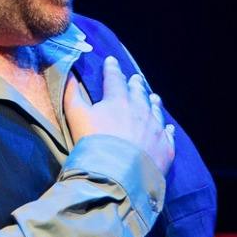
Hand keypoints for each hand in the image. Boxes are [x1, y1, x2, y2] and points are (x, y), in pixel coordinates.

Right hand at [68, 46, 175, 174]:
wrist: (117, 175)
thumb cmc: (94, 143)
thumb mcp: (77, 116)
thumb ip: (72, 94)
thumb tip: (68, 74)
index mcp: (118, 100)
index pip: (114, 79)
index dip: (111, 69)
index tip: (111, 61)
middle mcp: (140, 110)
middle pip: (139, 92)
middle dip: (136, 84)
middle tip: (136, 79)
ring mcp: (155, 129)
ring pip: (156, 110)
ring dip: (153, 102)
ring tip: (153, 98)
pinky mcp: (165, 148)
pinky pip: (168, 134)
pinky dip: (166, 128)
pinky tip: (167, 127)